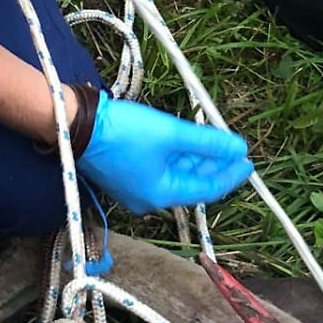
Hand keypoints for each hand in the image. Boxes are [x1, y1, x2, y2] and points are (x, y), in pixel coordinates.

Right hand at [77, 95, 253, 213]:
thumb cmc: (123, 132)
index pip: (206, 190)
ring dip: (196, 159)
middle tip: (234, 149)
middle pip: (191, 183)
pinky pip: (160, 168)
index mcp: (161, 195)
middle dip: (214, 165)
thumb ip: (207, 143)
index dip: (230, 175)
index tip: (247, 161)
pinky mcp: (125, 173)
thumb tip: (238, 149)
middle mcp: (148, 198)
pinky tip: (188, 140)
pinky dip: (177, 157)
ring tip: (214, 140)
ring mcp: (135, 187)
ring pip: (176, 174)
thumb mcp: (171, 134)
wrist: (74, 125)